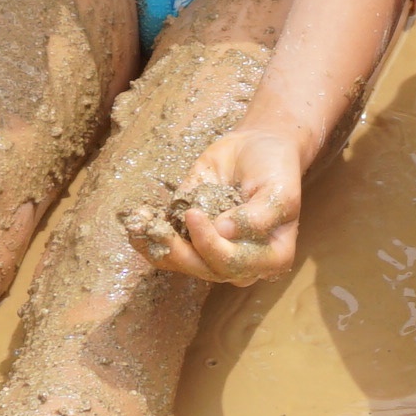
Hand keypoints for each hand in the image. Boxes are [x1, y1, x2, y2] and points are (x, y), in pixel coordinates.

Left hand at [144, 123, 305, 287]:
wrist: (258, 146)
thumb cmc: (275, 168)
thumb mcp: (278, 189)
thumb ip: (257, 216)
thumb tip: (224, 233)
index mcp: (270, 257)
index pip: (234, 264)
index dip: (211, 245)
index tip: (194, 214)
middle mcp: (241, 261)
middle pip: (205, 269)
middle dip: (177, 250)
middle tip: (156, 226)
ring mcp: (214, 251)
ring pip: (182, 263)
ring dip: (157, 246)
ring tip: (139, 225)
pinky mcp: (191, 238)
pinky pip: (168, 249)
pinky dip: (149, 240)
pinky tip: (137, 224)